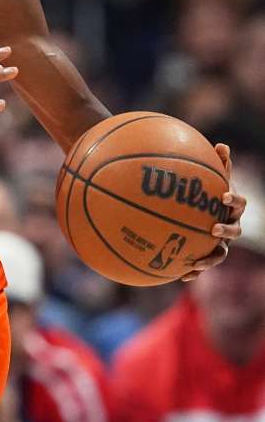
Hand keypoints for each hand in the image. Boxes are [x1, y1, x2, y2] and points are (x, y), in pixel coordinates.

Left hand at [181, 143, 247, 281]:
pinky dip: (193, 273)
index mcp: (231, 209)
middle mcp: (229, 227)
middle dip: (226, 231)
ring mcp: (220, 243)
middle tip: (213, 228)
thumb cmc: (205, 193)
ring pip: (220, 254)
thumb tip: (222, 144)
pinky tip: (181, 277)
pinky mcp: (206, 256)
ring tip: (197, 263)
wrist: (200, 215)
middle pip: (235, 231)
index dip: (234, 200)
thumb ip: (216, 165)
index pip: (239, 204)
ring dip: (210, 259)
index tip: (224, 196)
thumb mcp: (209, 180)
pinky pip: (201, 266)